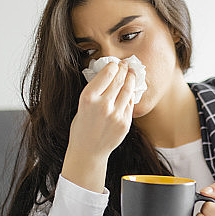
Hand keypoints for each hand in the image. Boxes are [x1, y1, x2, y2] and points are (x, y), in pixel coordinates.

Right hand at [61, 61, 137, 192]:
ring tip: (132, 74)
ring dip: (131, 79)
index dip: (114, 66)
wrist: (88, 151)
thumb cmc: (82, 127)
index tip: (116, 64)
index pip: (107, 74)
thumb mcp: (82, 105)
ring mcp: (116, 115)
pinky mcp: (125, 123)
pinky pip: (130, 104)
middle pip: (119, 80)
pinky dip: (130, 96)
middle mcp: (103, 105)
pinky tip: (130, 91)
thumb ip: (95, 91)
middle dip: (124, 70)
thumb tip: (109, 75)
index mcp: (88, 98)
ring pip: (128, 90)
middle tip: (126, 65)